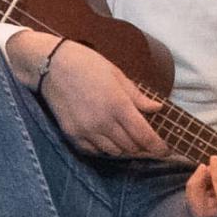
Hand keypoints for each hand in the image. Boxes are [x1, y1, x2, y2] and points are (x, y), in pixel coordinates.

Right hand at [31, 36, 171, 160]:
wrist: (51, 66)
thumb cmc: (87, 64)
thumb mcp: (117, 75)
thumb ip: (137, 97)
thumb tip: (157, 108)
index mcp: (118, 105)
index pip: (144, 136)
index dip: (157, 146)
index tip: (164, 150)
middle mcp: (103, 122)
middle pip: (131, 147)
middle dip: (142, 146)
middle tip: (146, 141)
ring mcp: (86, 131)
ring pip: (114, 152)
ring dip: (124, 148)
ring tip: (126, 138)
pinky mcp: (73, 135)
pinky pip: (95, 151)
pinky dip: (105, 148)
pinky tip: (107, 138)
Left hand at [182, 138, 216, 216]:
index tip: (216, 158)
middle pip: (202, 211)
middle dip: (195, 187)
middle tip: (203, 166)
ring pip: (196, 208)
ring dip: (193, 185)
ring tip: (204, 168)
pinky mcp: (214, 202)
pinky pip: (196, 199)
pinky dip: (195, 183)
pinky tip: (206, 170)